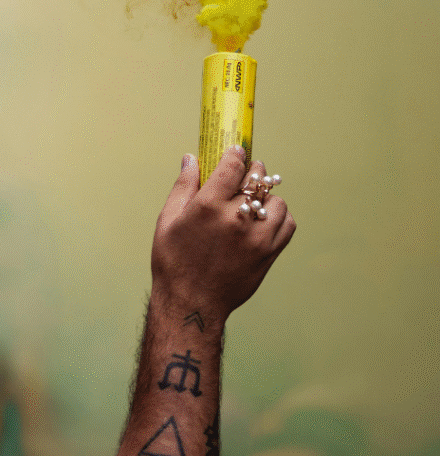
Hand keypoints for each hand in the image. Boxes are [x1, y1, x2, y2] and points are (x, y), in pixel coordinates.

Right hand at [151, 146, 296, 322]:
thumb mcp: (168, 220)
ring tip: (255, 202)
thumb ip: (183, 186)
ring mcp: (256, 238)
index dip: (236, 154)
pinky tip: (265, 219)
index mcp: (208, 207)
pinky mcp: (269, 254)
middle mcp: (235, 219)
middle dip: (252, 172)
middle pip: (257, 180)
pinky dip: (280, 217)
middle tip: (246, 174)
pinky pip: (287, 224)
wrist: (192, 303)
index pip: (233, 166)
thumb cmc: (173, 261)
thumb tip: (191, 158)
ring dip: (267, 196)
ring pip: (277, 201)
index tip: (237, 151)